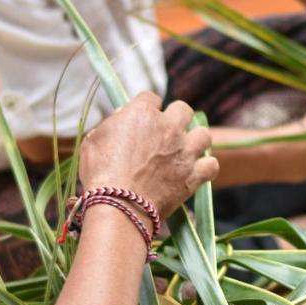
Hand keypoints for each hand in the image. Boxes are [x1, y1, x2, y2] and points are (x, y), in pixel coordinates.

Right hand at [80, 92, 218, 216]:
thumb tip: (122, 117)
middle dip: (177, 118)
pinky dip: (205, 168)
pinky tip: (196, 171)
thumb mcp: (94, 141)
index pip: (152, 98)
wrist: (119, 206)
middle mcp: (169, 127)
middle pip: (184, 109)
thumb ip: (111, 124)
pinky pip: (212, 164)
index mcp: (143, 113)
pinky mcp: (193, 175)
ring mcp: (184, 151)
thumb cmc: (100, 174)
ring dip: (195, 141)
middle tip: (167, 133)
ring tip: (185, 151)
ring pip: (204, 134)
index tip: (143, 121)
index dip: (147, 109)